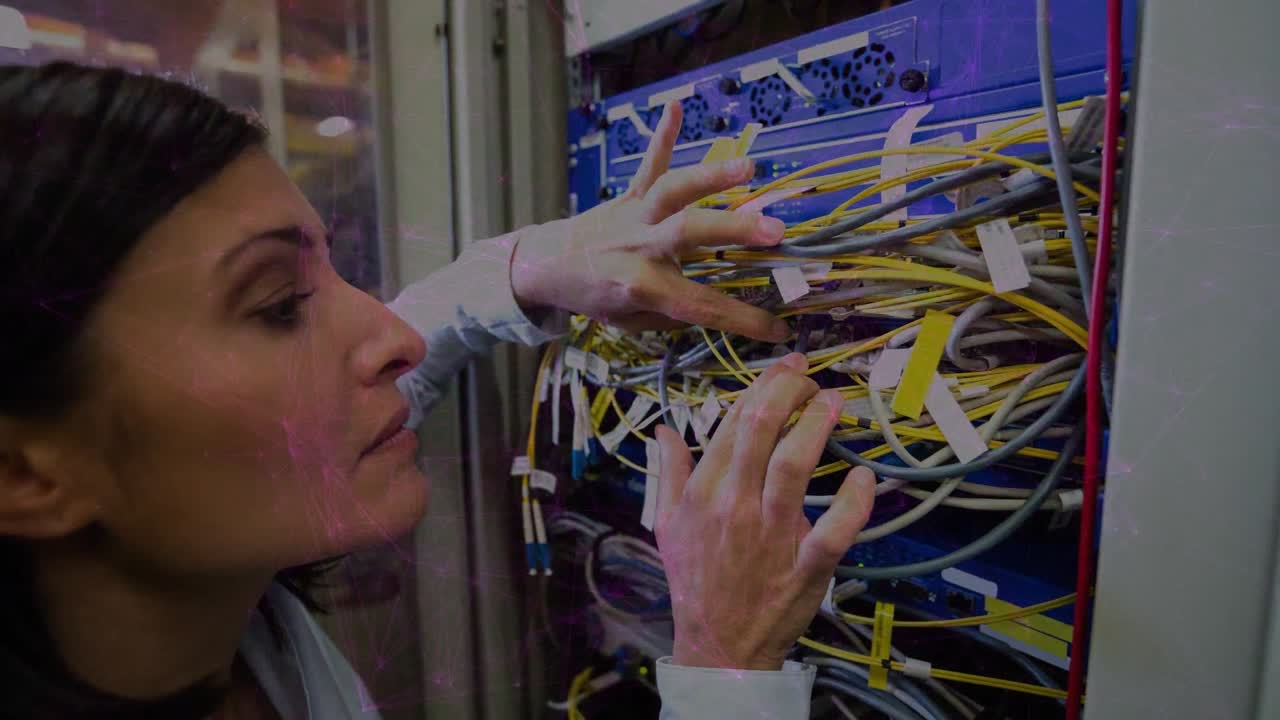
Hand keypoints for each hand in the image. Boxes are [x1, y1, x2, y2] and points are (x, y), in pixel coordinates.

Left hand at [510, 100, 790, 341]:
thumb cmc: (596, 296)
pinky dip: (662, 135)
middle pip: (690, 233)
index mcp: (643, 285)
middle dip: (735, 230)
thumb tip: (721, 306)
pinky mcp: (628, 194)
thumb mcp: (632, 321)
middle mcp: (641, 245)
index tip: (780, 329)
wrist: (547, 266)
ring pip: (673, 190)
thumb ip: (673, 314)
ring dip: (710, 176)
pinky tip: (676, 107)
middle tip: (776, 232)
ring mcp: (635, 214)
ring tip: (749, 167)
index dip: (744, 320)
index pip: (702, 306)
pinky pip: (647, 165)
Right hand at [652, 353, 875, 670]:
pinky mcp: (806, 565)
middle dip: (788, 390)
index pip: (732, 423)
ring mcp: (771, 535)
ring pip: (794, 467)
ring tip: (835, 401)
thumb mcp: (667, 525)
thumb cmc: (695, 582)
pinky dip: (853, 502)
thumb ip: (668, 473)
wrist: (717, 646)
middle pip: (761, 430)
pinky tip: (863, 476)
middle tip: (809, 374)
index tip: (784, 368)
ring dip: (817, 426)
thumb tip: (664, 429)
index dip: (761, 386)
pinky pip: (833, 529)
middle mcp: (735, 506)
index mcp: (703, 493)